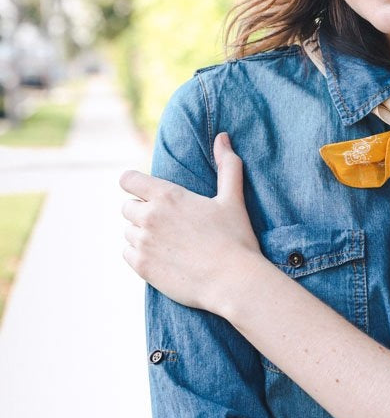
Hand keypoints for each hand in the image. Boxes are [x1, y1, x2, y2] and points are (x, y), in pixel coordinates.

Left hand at [120, 132, 261, 313]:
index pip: (128, 180)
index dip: (134, 184)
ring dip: (141, 235)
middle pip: (127, 207)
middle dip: (142, 213)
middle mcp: (149, 216)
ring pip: (128, 232)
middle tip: (168, 225)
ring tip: (168, 243)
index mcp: (167, 195)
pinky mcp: (142, 266)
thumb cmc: (235, 238)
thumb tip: (222, 136)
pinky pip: (127, 254)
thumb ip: (227, 165)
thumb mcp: (232, 199)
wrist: (233, 281)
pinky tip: (162, 258)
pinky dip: (140, 255)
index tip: (144, 192)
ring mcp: (143, 242)